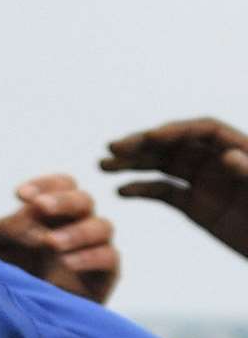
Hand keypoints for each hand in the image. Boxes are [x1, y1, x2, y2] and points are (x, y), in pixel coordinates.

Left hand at [0, 173, 119, 302]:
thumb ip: (0, 228)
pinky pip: (109, 257)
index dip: (45, 184)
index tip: (19, 194)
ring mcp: (90, 250)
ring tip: (50, 243)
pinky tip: (66, 263)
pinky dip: (90, 256)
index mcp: (48, 214)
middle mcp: (73, 227)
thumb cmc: (0, 275)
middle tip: (40, 207)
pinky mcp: (103, 276)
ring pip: (102, 226)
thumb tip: (26, 216)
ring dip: (77, 230)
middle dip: (63, 200)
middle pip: (84, 199)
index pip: (60, 185)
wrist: (12, 320)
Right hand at [102, 117, 247, 259]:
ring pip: (164, 165)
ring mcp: (206, 183)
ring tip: (103, 166)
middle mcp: (220, 162)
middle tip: (113, 148)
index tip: (151, 137)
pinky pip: (165, 193)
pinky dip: (142, 190)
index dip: (177, 131)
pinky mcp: (196, 206)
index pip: (204, 131)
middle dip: (144, 144)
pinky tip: (122, 192)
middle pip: (176, 144)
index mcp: (242, 150)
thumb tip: (228, 155)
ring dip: (133, 163)